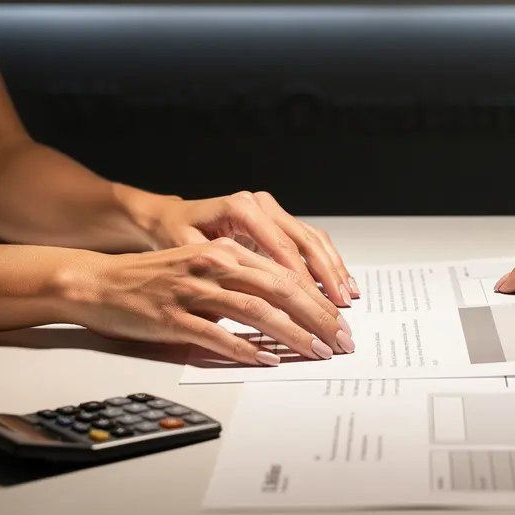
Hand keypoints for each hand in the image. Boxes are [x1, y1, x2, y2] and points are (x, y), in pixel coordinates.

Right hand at [60, 237, 354, 364]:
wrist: (98, 282)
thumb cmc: (155, 279)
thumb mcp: (205, 269)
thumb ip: (243, 284)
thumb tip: (289, 310)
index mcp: (226, 252)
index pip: (285, 274)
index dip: (318, 299)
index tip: (340, 321)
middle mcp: (213, 265)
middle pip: (280, 290)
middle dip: (318, 318)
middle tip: (340, 341)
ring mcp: (193, 291)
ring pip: (256, 312)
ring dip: (292, 335)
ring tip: (316, 352)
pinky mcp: (173, 318)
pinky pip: (218, 335)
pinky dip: (246, 349)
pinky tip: (267, 360)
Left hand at [146, 191, 358, 307]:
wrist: (168, 219)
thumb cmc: (174, 237)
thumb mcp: (189, 254)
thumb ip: (221, 274)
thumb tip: (249, 306)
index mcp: (242, 208)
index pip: (282, 248)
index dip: (303, 281)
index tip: (316, 307)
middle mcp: (262, 204)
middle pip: (305, 243)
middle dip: (327, 279)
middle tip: (339, 310)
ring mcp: (273, 211)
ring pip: (314, 240)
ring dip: (334, 271)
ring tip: (346, 300)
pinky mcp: (279, 222)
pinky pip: (312, 242)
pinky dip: (329, 264)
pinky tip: (341, 285)